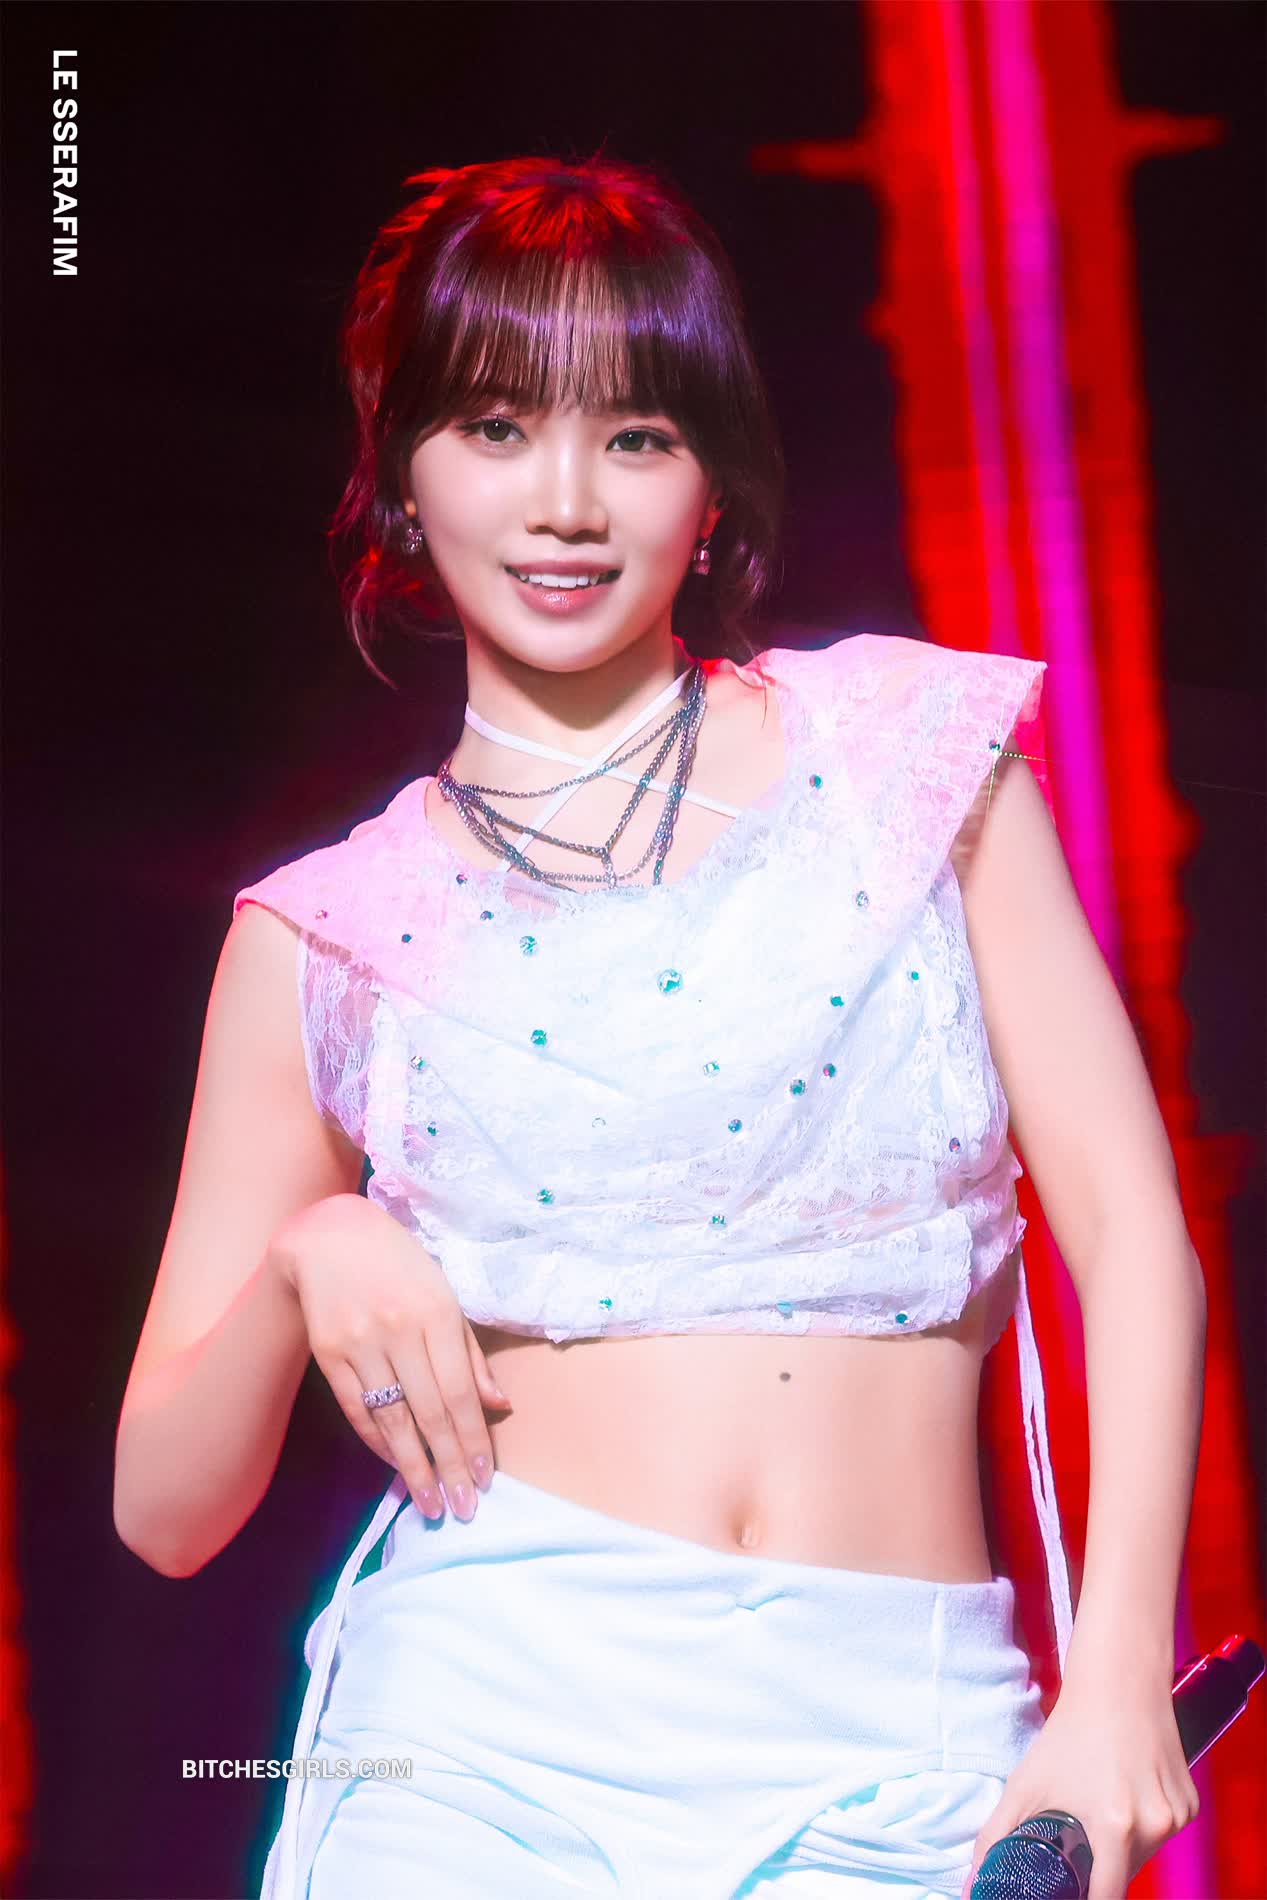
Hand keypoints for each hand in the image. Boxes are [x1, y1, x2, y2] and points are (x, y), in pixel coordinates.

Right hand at [269, 1192, 511, 1522]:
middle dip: (449, 1465)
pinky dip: (379, 1443)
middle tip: (463, 1508)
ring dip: (414, 1467)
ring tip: (431, 1503)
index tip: (485, 1477)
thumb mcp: (446, 1296)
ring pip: (392, 1419)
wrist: (330, 1237)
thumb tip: (499, 1405)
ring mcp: (360, 1344)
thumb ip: (471, 1354)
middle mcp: (399, 1330)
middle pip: (430, 1412)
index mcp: (437, 1313)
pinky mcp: (329, 1355)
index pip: (460, 1391)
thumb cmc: (401, 1267)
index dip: (473, 1438)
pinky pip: (358, 1411)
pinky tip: (397, 1465)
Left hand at [960, 1676, 1198, 1898]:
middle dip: (1098, 1868)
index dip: (1084, 1899)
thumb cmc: (1071, 1733)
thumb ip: (996, 1837)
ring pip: (1144, 1855)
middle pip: (1123, 1876)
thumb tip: (974, 1882)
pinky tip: (1125, 1794)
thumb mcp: (1027, 1784)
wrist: (1119, 1683)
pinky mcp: (1191, 1804)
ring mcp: (1178, 1815)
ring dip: (1121, 1847)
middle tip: (1076, 1838)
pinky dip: (1144, 1826)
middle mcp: (1155, 1825)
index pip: (1106, 1899)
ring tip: (1099, 1806)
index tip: (1068, 1889)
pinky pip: (1162, 1833)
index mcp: (1116, 1826)